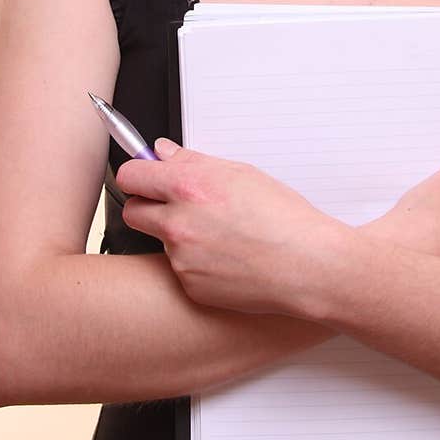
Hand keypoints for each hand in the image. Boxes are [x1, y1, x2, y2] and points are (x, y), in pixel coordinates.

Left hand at [116, 139, 346, 315]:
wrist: (308, 265)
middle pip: (132, 212)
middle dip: (147, 206)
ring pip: (161, 241)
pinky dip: (196, 263)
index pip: (132, 175)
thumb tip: (162, 153)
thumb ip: (193, 161)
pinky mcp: (190, 286)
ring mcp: (181, 258)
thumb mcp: (241, 174)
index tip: (144, 176)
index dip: (138, 175)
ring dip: (178, 235)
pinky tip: (226, 258)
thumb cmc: (284, 218)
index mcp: (189, 187)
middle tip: (173, 205)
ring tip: (220, 235)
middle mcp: (179, 223)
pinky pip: (180, 269)